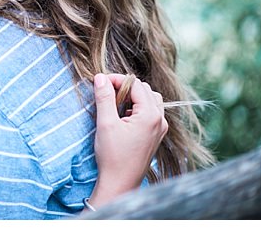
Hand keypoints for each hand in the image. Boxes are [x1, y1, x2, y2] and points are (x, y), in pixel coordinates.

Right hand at [88, 73, 167, 207]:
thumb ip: (104, 97)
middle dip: (125, 87)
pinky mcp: (156, 135)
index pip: (135, 84)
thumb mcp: (105, 123)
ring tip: (115, 104)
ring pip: (150, 100)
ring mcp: (160, 128)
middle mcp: (160, 120)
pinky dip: (138, 108)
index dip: (117, 80)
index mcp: (150, 115)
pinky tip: (123, 116)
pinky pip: (151, 112)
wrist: (120, 183)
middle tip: (107, 93)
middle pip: (145, 90)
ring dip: (133, 97)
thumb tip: (100, 77)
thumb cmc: (113, 155)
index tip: (100, 83)